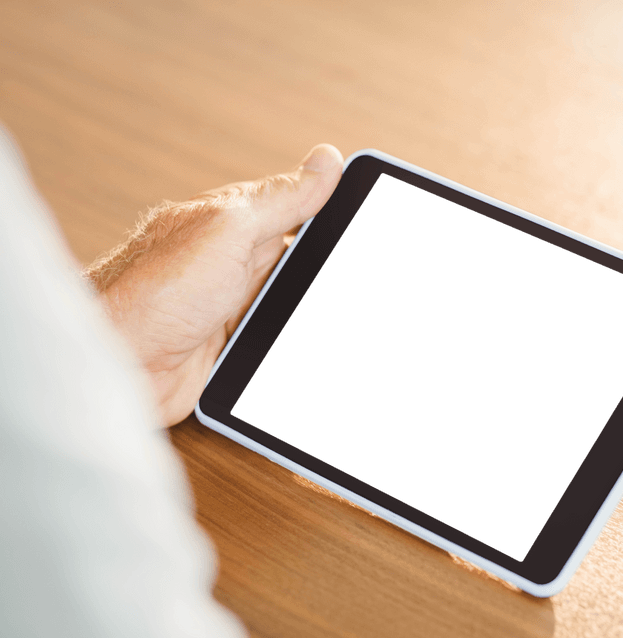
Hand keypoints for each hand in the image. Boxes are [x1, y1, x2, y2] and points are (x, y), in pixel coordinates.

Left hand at [86, 145, 343, 425]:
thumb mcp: (230, 230)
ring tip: (340, 325)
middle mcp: (234, 265)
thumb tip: (326, 160)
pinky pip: (276, 348)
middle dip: (329, 276)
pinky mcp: (230, 352)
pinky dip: (292, 351)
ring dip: (311, 319)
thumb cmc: (153, 292)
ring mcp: (232, 310)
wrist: (116, 365)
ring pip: (294, 309)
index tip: (377, 223)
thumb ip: (280, 200)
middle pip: (304, 265)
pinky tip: (309, 353)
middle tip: (363, 286)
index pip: (300, 211)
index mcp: (235, 225)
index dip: (337, 216)